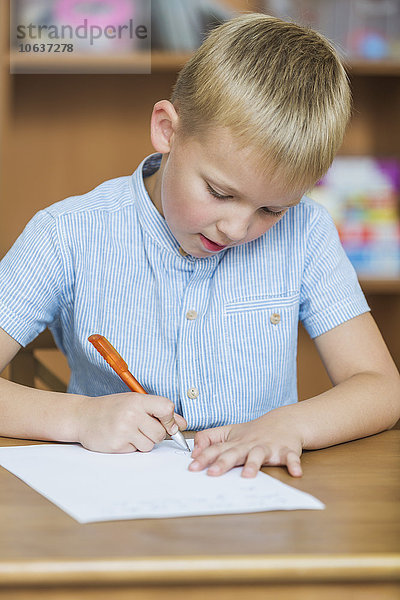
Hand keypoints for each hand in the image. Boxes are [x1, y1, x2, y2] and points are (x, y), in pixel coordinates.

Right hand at [76, 393, 186, 452]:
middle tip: (141, 428)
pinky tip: (121, 438)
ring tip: (129, 432)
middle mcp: (131, 414)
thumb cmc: (112, 408)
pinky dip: (132, 447)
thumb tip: (182, 423)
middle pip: (161, 433)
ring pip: (150, 445)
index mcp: (138, 400)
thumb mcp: (134, 402)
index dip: (170, 419)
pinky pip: (137, 451)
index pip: (167, 408)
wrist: (83, 416)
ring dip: (144, 442)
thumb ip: (158, 411)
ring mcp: (124, 430)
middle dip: (155, 434)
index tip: (166, 423)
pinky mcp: (117, 445)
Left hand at [189, 412, 303, 477]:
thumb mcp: (229, 431)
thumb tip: (194, 451)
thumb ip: (209, 438)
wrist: (285, 421)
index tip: (192, 467)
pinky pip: (291, 458)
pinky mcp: (287, 450)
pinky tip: (295, 472)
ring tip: (247, 476)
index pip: (217, 449)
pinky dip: (293, 464)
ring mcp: (268, 447)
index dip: (204, 457)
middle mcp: (250, 444)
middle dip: (223, 463)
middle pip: (235, 453)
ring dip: (254, 464)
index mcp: (236, 442)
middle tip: (212, 474)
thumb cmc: (254, 431)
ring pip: (260, 455)